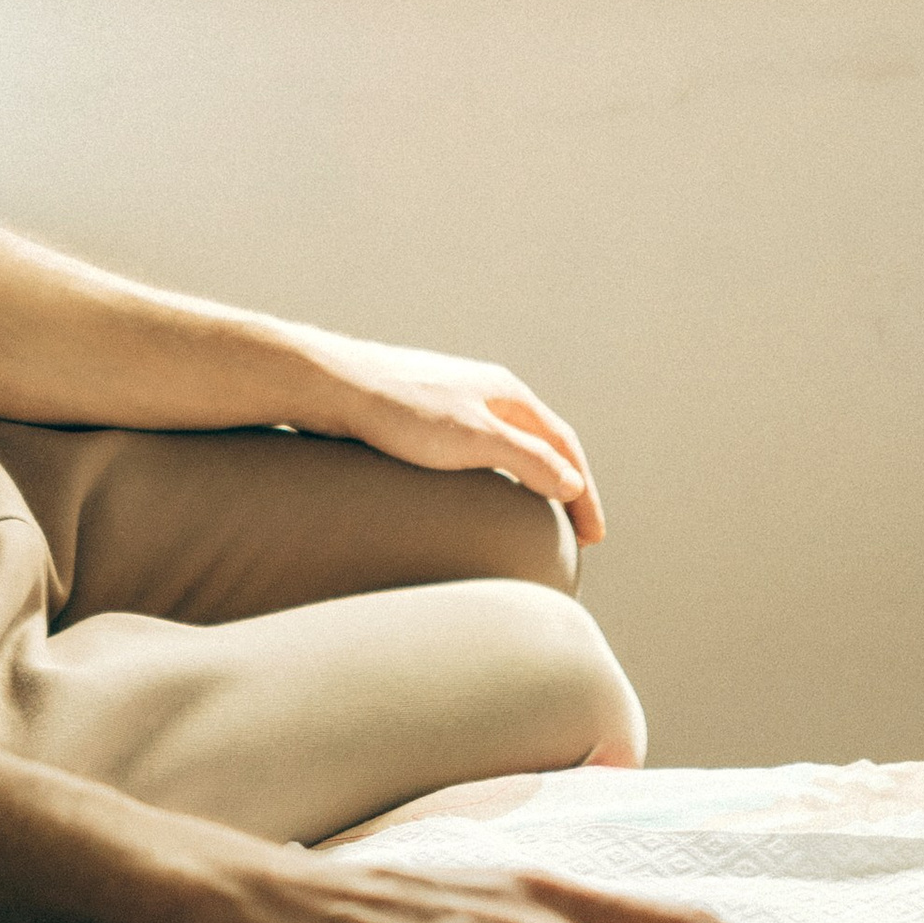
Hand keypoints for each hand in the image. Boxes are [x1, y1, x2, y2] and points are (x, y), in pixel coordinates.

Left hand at [285, 327, 605, 542]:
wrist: (330, 385)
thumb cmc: (401, 412)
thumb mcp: (475, 440)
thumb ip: (528, 460)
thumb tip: (573, 483)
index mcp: (507, 393)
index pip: (564, 445)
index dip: (585, 492)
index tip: (594, 537)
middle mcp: (486, 390)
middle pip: (542, 442)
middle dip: (565, 485)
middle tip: (577, 533)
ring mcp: (454, 399)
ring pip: (509, 443)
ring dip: (532, 479)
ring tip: (536, 517)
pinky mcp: (422, 414)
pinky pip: (477, 447)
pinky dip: (498, 475)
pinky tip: (480, 494)